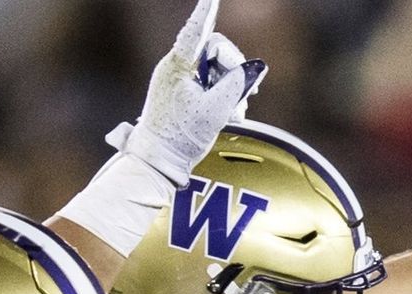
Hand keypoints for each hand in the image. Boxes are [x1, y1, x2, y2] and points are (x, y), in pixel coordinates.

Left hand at [105, 0, 266, 186]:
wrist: (158, 161)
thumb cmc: (180, 136)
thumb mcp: (216, 110)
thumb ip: (237, 85)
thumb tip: (254, 70)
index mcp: (177, 66)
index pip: (197, 31)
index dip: (207, 10)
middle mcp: (175, 68)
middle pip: (215, 51)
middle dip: (235, 68)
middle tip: (249, 91)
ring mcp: (178, 80)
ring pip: (215, 69)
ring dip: (231, 86)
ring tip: (236, 111)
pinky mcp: (183, 94)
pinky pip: (209, 84)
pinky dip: (223, 96)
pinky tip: (230, 115)